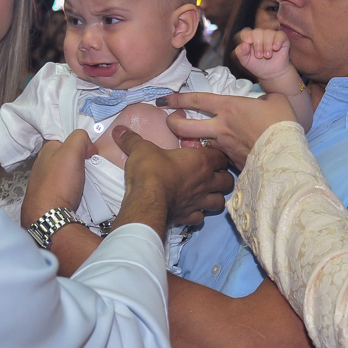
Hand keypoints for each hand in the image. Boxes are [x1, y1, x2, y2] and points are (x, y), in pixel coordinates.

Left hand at [20, 129, 96, 227]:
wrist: (50, 217)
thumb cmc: (58, 184)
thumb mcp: (71, 151)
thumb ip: (80, 138)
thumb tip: (88, 146)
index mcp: (46, 150)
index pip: (65, 138)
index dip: (79, 142)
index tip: (88, 151)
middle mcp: (42, 163)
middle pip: (67, 156)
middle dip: (80, 159)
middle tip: (90, 166)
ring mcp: (44, 181)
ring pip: (67, 171)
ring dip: (77, 175)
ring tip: (86, 180)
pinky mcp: (49, 196)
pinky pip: (65, 186)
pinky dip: (73, 187)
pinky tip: (78, 192)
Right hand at [112, 126, 232, 230]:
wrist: (146, 200)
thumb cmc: (150, 170)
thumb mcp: (141, 149)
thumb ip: (133, 139)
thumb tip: (119, 129)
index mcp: (201, 161)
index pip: (221, 157)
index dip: (217, 155)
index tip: (209, 155)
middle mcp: (205, 181)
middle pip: (227, 181)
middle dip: (222, 178)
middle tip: (211, 176)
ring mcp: (199, 201)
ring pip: (219, 201)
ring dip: (215, 198)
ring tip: (206, 195)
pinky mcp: (189, 216)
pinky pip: (201, 217)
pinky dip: (198, 214)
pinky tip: (190, 211)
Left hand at [161, 92, 295, 170]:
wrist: (286, 153)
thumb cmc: (281, 123)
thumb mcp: (274, 101)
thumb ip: (262, 99)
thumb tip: (261, 102)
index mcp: (229, 107)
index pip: (197, 100)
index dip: (178, 98)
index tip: (164, 99)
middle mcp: (221, 127)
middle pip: (185, 127)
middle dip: (172, 123)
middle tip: (169, 121)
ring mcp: (224, 146)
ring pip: (202, 143)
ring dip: (200, 140)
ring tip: (207, 138)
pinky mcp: (232, 161)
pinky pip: (222, 155)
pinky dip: (223, 153)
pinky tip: (234, 151)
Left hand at [234, 28, 291, 81]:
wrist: (271, 73)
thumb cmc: (257, 65)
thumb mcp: (245, 61)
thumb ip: (240, 52)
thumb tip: (244, 44)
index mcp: (250, 38)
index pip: (246, 32)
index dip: (247, 35)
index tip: (248, 42)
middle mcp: (260, 35)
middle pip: (257, 32)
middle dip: (258, 44)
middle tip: (259, 56)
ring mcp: (271, 35)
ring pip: (268, 33)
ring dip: (267, 45)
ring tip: (267, 56)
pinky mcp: (282, 38)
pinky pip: (280, 35)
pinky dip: (277, 41)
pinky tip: (275, 48)